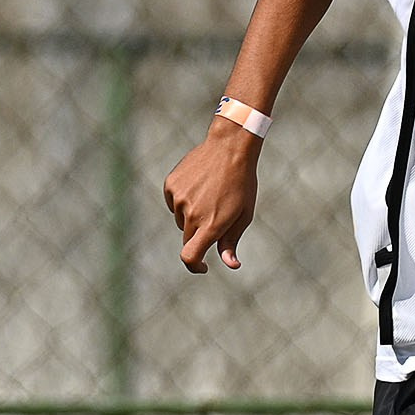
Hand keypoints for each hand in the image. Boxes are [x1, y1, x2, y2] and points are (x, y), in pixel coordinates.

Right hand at [163, 122, 259, 271]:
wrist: (229, 148)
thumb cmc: (241, 184)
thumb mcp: (243, 215)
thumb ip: (231, 242)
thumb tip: (231, 265)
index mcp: (211, 224)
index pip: (190, 256)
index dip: (194, 266)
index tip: (202, 267)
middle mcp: (191, 213)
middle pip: (188, 239)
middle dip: (200, 236)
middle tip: (217, 219)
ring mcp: (179, 198)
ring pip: (181, 220)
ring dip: (192, 216)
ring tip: (210, 196)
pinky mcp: (171, 185)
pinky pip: (174, 203)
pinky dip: (184, 201)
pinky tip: (199, 186)